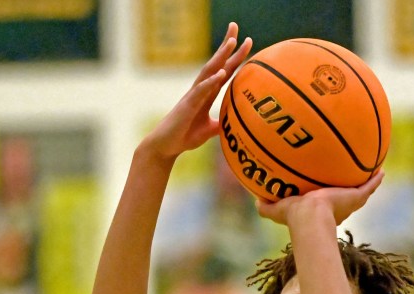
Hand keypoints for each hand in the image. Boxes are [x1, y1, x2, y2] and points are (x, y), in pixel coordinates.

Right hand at [142, 23, 252, 161]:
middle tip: (235, 27)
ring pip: (208, 72)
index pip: (224, 72)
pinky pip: (200, 91)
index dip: (235, 58)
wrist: (165, 146)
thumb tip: (234, 124)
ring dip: (220, 57)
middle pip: (216, 64)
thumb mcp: (209, 130)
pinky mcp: (187, 106)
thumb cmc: (184, 136)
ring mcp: (193, 96)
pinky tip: (220, 73)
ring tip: (231, 42)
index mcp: (207, 95)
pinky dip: (210, 82)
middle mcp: (200, 90)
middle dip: (227, 46)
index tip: (247, 42)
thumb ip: (220, 124)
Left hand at [255, 169, 384, 226]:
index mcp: (319, 210)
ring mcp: (348, 202)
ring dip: (366, 184)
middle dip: (346, 190)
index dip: (324, 197)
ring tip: (372, 172)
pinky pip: (369, 187)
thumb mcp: (274, 210)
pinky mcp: (356, 198)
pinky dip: (375, 180)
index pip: (323, 203)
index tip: (324, 192)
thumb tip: (255, 200)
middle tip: (349, 179)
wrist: (310, 218)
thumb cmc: (293, 216)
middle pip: (344, 197)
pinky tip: (381, 170)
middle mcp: (336, 207)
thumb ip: (264, 207)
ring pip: (360, 192)